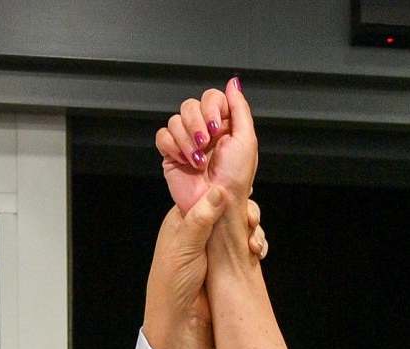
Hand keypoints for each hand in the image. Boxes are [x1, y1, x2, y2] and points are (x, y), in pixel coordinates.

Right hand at [155, 79, 258, 213]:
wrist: (216, 204)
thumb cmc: (235, 179)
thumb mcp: (246, 140)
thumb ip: (240, 108)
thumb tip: (234, 83)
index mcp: (224, 125)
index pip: (211, 97)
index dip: (211, 107)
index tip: (216, 126)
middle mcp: (204, 131)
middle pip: (189, 105)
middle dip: (196, 125)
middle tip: (206, 144)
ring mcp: (187, 142)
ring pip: (175, 120)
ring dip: (186, 140)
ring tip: (197, 160)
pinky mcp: (171, 154)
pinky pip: (162, 136)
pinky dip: (172, 147)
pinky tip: (184, 161)